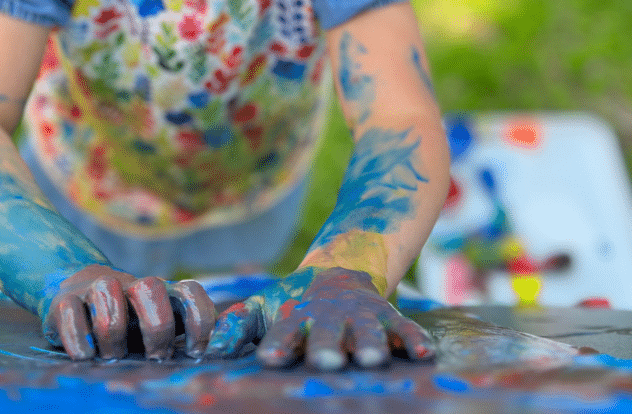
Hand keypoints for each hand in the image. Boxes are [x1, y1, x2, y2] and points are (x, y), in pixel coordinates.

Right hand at [43, 264, 216, 360]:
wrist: (77, 298)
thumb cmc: (129, 326)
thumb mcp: (158, 330)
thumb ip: (185, 336)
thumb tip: (221, 351)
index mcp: (162, 294)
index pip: (190, 292)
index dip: (198, 319)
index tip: (194, 353)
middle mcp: (131, 286)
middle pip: (150, 286)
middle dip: (157, 327)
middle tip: (155, 357)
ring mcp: (96, 288)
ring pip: (107, 289)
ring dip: (113, 331)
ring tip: (113, 357)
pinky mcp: (64, 300)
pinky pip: (69, 310)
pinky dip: (78, 336)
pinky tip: (85, 357)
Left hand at [206, 266, 434, 369]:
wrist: (336, 271)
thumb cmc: (293, 302)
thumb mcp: (262, 309)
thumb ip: (236, 328)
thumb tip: (208, 352)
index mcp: (295, 318)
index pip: (283, 332)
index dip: (277, 343)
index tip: (268, 357)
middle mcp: (328, 318)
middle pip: (326, 334)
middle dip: (324, 347)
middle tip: (324, 361)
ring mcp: (359, 316)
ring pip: (365, 331)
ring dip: (368, 343)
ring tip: (370, 359)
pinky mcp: (387, 317)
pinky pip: (404, 328)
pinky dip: (413, 339)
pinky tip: (423, 354)